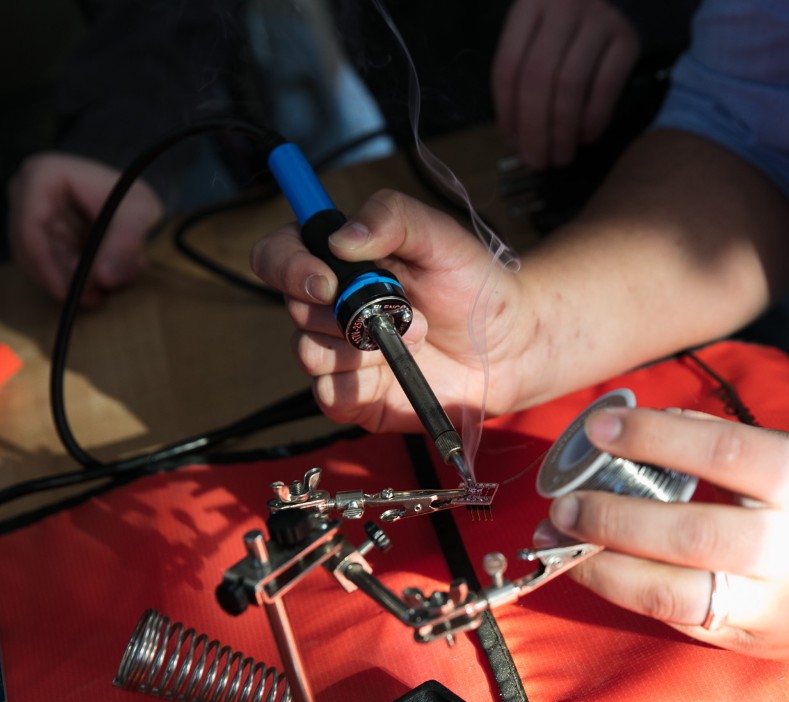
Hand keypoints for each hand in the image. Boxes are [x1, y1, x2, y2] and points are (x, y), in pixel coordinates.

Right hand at [8, 153, 162, 304]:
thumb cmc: (132, 197)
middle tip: (94, 298)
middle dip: (62, 277)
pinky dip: (67, 278)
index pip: (31, 226)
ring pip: (33, 260)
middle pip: (29, 247)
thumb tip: (105, 278)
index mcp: (43, 174)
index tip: (69, 293)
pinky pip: (42, 263)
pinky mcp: (32, 232)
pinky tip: (95, 284)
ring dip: (66, 281)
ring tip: (101, 292)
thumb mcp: (139, 212)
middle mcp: (24, 190)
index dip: (46, 265)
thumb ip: (126, 241)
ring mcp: (24, 211)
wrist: (129, 199)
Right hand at [249, 189, 534, 432]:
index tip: (327, 280)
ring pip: (307, 351)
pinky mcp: (354, 395)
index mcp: (343, 260)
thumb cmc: (474, 288)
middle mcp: (333, 304)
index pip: (279, 254)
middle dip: (346, 311)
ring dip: (361, 348)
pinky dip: (358, 385)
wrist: (510, 346)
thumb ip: (393, 218)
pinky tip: (395, 370)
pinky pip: (327, 395)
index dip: (288, 265)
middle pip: (291, 306)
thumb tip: (341, 237)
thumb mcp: (442, 237)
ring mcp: (341, 352)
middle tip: (401, 309)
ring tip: (413, 337)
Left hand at [492, 0, 639, 169]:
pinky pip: (606, 86)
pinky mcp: (627, 37)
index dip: (508, 112)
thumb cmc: (562, 29)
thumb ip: (522, 77)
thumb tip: (518, 138)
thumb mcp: (533, 37)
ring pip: (570, 84)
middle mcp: (562, 6)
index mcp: (528, 6)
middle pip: (538, 78)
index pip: (508, 67)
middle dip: (535, 128)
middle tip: (538, 162)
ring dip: (563, 130)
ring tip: (561, 156)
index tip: (513, 143)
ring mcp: (598, 20)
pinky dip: (594, 118)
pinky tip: (586, 137)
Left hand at [539, 407, 788, 662]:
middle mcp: (786, 546)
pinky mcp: (756, 641)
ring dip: (605, 569)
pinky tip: (601, 572)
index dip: (649, 438)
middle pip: (682, 532)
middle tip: (563, 502)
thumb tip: (648, 428)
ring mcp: (770, 602)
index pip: (714, 452)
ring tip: (563, 545)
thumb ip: (726, 442)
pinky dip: (632, 595)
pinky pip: (681, 620)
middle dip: (610, 516)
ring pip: (671, 593)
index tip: (599, 428)